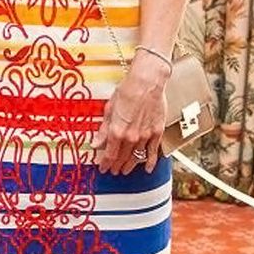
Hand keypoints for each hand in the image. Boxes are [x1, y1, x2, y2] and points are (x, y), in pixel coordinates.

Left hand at [92, 55, 168, 174]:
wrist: (147, 82)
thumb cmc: (127, 90)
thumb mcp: (109, 109)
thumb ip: (104, 129)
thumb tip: (96, 144)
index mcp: (117, 131)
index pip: (109, 155)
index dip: (105, 164)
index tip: (103, 168)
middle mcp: (131, 137)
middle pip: (122, 158)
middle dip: (116, 166)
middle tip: (114, 171)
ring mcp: (145, 136)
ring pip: (136, 157)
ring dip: (130, 165)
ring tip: (125, 170)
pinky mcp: (157, 132)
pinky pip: (153, 152)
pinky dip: (150, 162)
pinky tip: (147, 169)